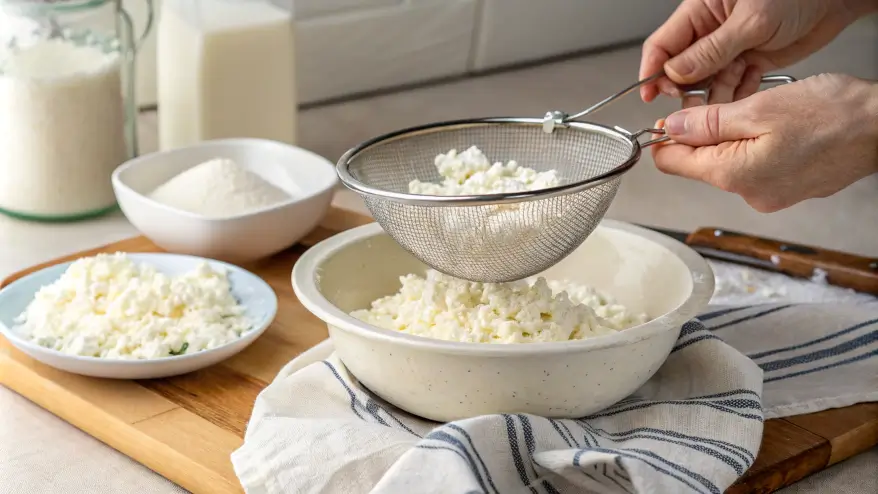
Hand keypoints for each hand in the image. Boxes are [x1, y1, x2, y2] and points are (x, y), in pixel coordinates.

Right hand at [639, 0, 876, 103]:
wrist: (836, 0)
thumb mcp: (751, 21)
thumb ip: (712, 49)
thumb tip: (677, 72)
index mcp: (701, 10)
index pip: (663, 44)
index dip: (652, 70)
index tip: (650, 94)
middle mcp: (710, 31)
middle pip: (680, 66)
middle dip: (680, 88)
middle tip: (686, 104)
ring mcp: (729, 47)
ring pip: (704, 80)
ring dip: (708, 95)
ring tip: (715, 105)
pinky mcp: (748, 61)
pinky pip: (730, 85)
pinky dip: (732, 96)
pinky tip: (739, 96)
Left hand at [652, 74, 877, 211]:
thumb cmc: (833, 115)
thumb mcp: (759, 109)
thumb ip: (708, 123)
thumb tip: (671, 129)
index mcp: (733, 175)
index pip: (674, 163)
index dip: (666, 137)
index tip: (671, 116)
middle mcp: (749, 194)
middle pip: (702, 160)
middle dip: (704, 128)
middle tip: (722, 95)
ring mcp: (771, 194)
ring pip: (731, 158)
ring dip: (732, 130)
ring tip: (755, 102)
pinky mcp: (789, 187)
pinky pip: (757, 163)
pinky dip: (756, 140)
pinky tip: (775, 119)